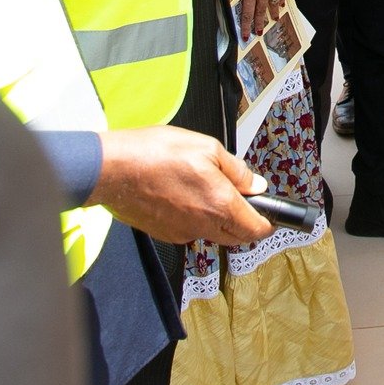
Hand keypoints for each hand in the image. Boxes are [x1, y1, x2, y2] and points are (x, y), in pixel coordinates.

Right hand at [89, 126, 272, 246]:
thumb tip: (257, 186)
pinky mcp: (164, 233)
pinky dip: (194, 217)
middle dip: (245, 222)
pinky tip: (182, 194)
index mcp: (220, 204)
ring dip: (218, 219)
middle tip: (240, 197)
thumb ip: (237, 170)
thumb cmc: (157, 153)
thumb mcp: (207, 148)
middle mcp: (203, 226)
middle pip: (236, 236)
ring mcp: (182, 233)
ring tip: (205, 188)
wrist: (113, 170)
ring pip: (212, 233)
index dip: (267, 223)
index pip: (255, 230)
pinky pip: (189, 230)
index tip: (270, 214)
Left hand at [241, 0, 286, 34]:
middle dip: (259, 24)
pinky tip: (280, 4)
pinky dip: (280, 0)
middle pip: (260, 12)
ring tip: (273, 20)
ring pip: (273, 5)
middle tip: (258, 32)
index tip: (245, 34)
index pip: (248, 13)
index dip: (246, 25)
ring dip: (272, 13)